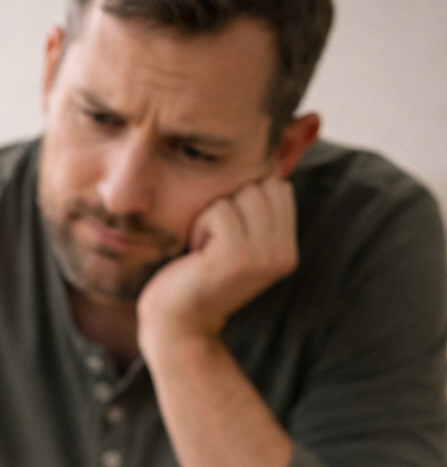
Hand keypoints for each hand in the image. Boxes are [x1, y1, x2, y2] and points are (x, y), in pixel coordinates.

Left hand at [137, 174, 298, 353]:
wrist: (178, 323)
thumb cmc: (197, 274)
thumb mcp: (236, 239)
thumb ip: (257, 206)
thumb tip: (285, 144)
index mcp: (287, 248)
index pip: (277, 186)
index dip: (243, 199)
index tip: (225, 235)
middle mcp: (283, 254)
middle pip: (262, 185)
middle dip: (229, 204)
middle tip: (213, 243)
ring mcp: (263, 257)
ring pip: (242, 194)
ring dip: (213, 214)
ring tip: (206, 248)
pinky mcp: (238, 259)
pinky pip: (219, 210)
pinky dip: (200, 225)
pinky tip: (196, 254)